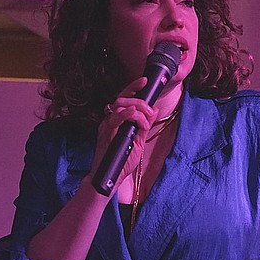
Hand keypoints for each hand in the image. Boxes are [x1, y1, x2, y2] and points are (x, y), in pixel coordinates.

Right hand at [91, 77, 157, 192]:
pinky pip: (114, 119)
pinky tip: (135, 115)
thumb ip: (145, 125)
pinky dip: (125, 114)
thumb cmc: (122, 160)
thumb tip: (154, 109)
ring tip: (145, 119)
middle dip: (139, 100)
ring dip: (136, 108)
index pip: (124, 99)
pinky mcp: (105, 134)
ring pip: (119, 106)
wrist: (110, 177)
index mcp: (117, 120)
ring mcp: (106, 126)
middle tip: (150, 109)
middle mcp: (110, 120)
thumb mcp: (139, 140)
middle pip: (122, 99)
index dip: (133, 88)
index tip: (144, 81)